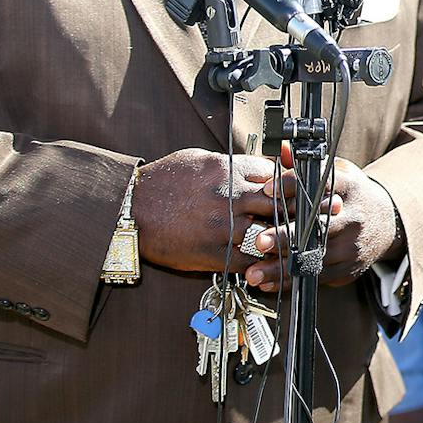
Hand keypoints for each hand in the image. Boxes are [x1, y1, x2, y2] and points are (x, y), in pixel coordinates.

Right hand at [132, 148, 285, 272]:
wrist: (130, 209)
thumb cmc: (162, 182)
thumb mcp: (199, 159)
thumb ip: (231, 165)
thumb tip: (256, 168)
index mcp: (229, 170)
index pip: (274, 174)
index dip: (283, 183)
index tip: (285, 191)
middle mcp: (232, 197)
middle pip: (279, 202)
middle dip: (287, 209)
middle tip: (292, 216)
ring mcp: (224, 226)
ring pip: (270, 234)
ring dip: (277, 238)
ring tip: (283, 241)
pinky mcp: (214, 253)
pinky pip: (249, 260)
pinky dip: (259, 262)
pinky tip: (262, 261)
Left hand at [244, 156, 404, 292]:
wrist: (386, 222)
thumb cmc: (351, 195)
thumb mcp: (336, 173)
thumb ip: (306, 167)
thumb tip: (281, 149)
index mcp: (348, 187)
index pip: (318, 185)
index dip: (291, 186)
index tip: (266, 190)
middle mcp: (352, 216)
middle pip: (316, 227)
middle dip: (287, 236)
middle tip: (260, 241)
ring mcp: (352, 245)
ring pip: (314, 258)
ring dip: (282, 267)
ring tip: (254, 272)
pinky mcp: (348, 268)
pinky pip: (316, 277)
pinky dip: (291, 280)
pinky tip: (269, 282)